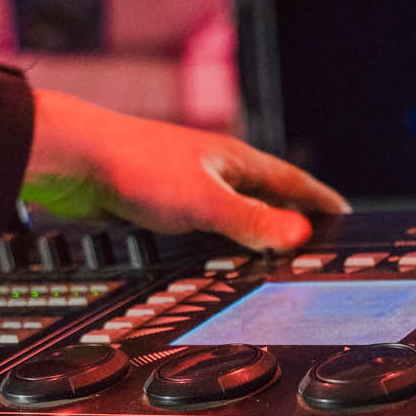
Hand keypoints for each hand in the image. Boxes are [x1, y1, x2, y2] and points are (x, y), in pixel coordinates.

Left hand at [21, 89, 350, 250]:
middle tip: (315, 240)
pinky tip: (215, 256)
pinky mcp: (160, 202)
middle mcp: (216, 169)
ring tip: (272, 255)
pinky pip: (205, 225)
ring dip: (255, 230)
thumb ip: (252, 221)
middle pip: (267, 195)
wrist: (73, 160)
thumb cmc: (135, 166)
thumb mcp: (206, 201)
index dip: (319, 200)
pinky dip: (220, 241)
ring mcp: (189, 184)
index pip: (292, 181)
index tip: (342, 214)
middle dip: (292, 216)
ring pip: (235, 211)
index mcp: (235, 160)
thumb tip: (299, 235)